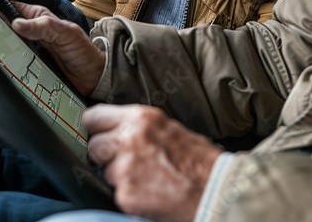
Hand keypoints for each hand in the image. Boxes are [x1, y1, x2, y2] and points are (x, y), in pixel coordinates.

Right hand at [10, 2, 104, 95]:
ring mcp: (27, 52)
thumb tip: (17, 23)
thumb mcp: (67, 33)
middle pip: (4, 30)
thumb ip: (44, 26)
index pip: (11, 8)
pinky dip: (4, 67)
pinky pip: (12, 66)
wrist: (94, 78)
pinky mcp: (27, 69)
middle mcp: (30, 34)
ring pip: (5, 49)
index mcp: (38, 18)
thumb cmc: (84, 51)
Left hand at [84, 104, 222, 221]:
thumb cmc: (200, 162)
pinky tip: (149, 192)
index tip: (95, 133)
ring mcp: (125, 169)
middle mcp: (129, 140)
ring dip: (118, 177)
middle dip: (105, 155)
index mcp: (141, 119)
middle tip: (124, 161)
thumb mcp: (170, 129)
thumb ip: (141, 128)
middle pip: (94, 146)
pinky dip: (130, 195)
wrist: (216, 191)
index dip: (95, 127)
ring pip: (105, 172)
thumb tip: (119, 130)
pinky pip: (117, 194)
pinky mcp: (126, 194)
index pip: (95, 116)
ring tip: (145, 178)